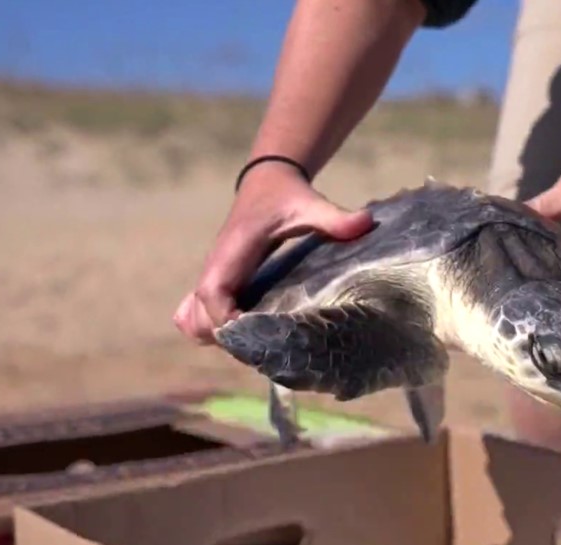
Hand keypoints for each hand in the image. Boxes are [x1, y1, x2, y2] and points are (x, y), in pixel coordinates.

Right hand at [173, 161, 373, 343]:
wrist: (267, 181)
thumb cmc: (287, 197)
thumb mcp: (311, 205)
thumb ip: (335, 218)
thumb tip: (367, 223)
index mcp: (234, 250)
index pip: (212, 291)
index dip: (225, 317)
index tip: (254, 334)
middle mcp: (217, 266)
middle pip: (199, 315)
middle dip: (227, 336)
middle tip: (266, 346)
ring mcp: (214, 276)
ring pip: (193, 319)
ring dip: (217, 336)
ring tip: (257, 344)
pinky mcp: (219, 282)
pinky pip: (196, 314)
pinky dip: (210, 328)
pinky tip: (243, 333)